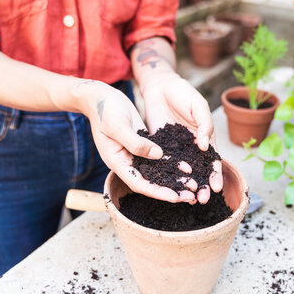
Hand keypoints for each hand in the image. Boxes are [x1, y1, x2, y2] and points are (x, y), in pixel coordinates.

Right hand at [81, 82, 195, 202]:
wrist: (100, 97)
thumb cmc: (105, 109)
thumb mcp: (118, 125)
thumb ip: (136, 142)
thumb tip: (158, 155)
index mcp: (117, 161)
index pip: (138, 183)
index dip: (157, 192)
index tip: (175, 197)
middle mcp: (127, 161)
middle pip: (150, 182)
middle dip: (170, 190)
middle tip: (191, 196)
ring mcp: (135, 154)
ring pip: (157, 171)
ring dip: (175, 179)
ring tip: (193, 185)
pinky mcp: (143, 145)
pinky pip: (159, 158)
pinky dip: (173, 164)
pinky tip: (188, 168)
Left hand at [140, 72, 222, 203]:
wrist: (159, 86)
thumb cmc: (182, 92)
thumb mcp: (197, 105)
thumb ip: (204, 124)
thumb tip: (206, 146)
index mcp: (205, 136)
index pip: (212, 159)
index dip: (215, 174)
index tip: (216, 187)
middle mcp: (192, 146)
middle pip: (199, 170)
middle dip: (203, 185)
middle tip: (203, 200)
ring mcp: (176, 148)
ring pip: (183, 171)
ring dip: (187, 185)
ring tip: (189, 199)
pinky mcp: (160, 147)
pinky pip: (165, 164)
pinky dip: (169, 176)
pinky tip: (170, 188)